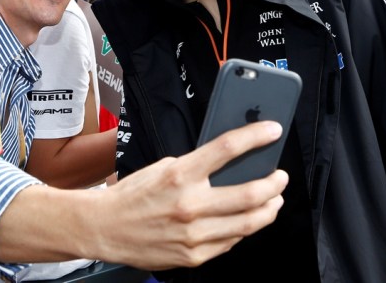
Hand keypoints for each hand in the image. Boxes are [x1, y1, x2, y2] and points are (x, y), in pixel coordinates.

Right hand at [95, 121, 287, 269]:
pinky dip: (245, 228)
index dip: (256, 136)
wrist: (105, 228)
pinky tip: (248, 219)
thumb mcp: (163, 168)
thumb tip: (229, 163)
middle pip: (250, 193)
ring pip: (249, 223)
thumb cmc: (132, 194)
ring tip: (274, 199)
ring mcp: (194, 234)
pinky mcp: (194, 256)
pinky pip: (232, 242)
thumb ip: (196, 166)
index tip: (273, 130)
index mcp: (180, 175)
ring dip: (269, 208)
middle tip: (281, 177)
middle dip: (275, 183)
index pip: (227, 148)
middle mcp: (190, 205)